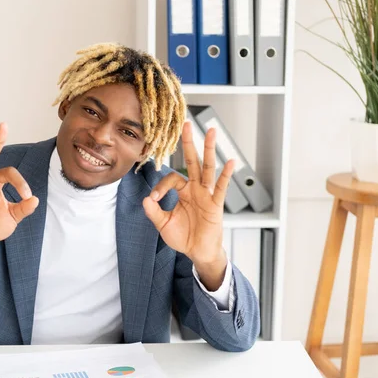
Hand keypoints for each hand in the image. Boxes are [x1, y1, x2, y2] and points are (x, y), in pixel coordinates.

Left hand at [143, 121, 232, 290]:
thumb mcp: (163, 224)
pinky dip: (226, 175)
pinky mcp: (216, 204)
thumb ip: (154, 212)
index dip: (161, 186)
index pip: (171, 178)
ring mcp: (207, 194)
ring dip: (209, 150)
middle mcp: (196, 189)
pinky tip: (230, 162)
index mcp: (183, 191)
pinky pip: (221, 187)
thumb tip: (146, 199)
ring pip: (207, 168)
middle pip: (192, 161)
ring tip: (212, 132)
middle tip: (186, 124)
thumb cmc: (183, 237)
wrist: (198, 253)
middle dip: (189, 143)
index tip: (154, 199)